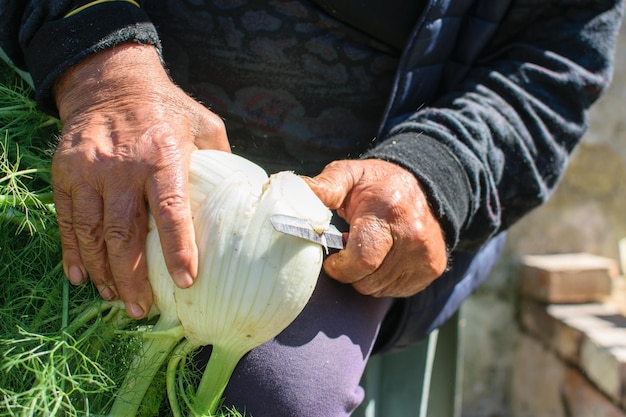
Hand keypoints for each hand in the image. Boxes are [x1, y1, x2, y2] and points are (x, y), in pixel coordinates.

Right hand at [53, 43, 229, 317]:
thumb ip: (222, 160)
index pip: (170, 211)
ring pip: (92, 234)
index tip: (186, 281)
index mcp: (163, 156)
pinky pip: (67, 221)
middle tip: (141, 310)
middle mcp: (122, 167)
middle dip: (131, 279)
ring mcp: (89, 171)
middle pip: (124, 234)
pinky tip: (83, 277)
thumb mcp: (204, 124)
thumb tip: (245, 197)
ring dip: (103, 273)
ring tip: (115, 299)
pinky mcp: (66, 174)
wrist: (110, 81)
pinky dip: (73, 253)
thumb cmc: (166, 107)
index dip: (177, 249)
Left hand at [305, 159, 447, 297]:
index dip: (340, 267)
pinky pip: (395, 291)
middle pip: (368, 280)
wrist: (424, 185)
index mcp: (388, 211)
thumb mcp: (348, 175)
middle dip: (350, 271)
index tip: (332, 259)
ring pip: (379, 289)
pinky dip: (383, 280)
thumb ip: (322, 187)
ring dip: (366, 276)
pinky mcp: (432, 268)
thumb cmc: (377, 184)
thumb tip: (289, 190)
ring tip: (369, 249)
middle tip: (350, 248)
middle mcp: (413, 235)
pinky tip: (384, 257)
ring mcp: (425, 255)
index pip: (362, 259)